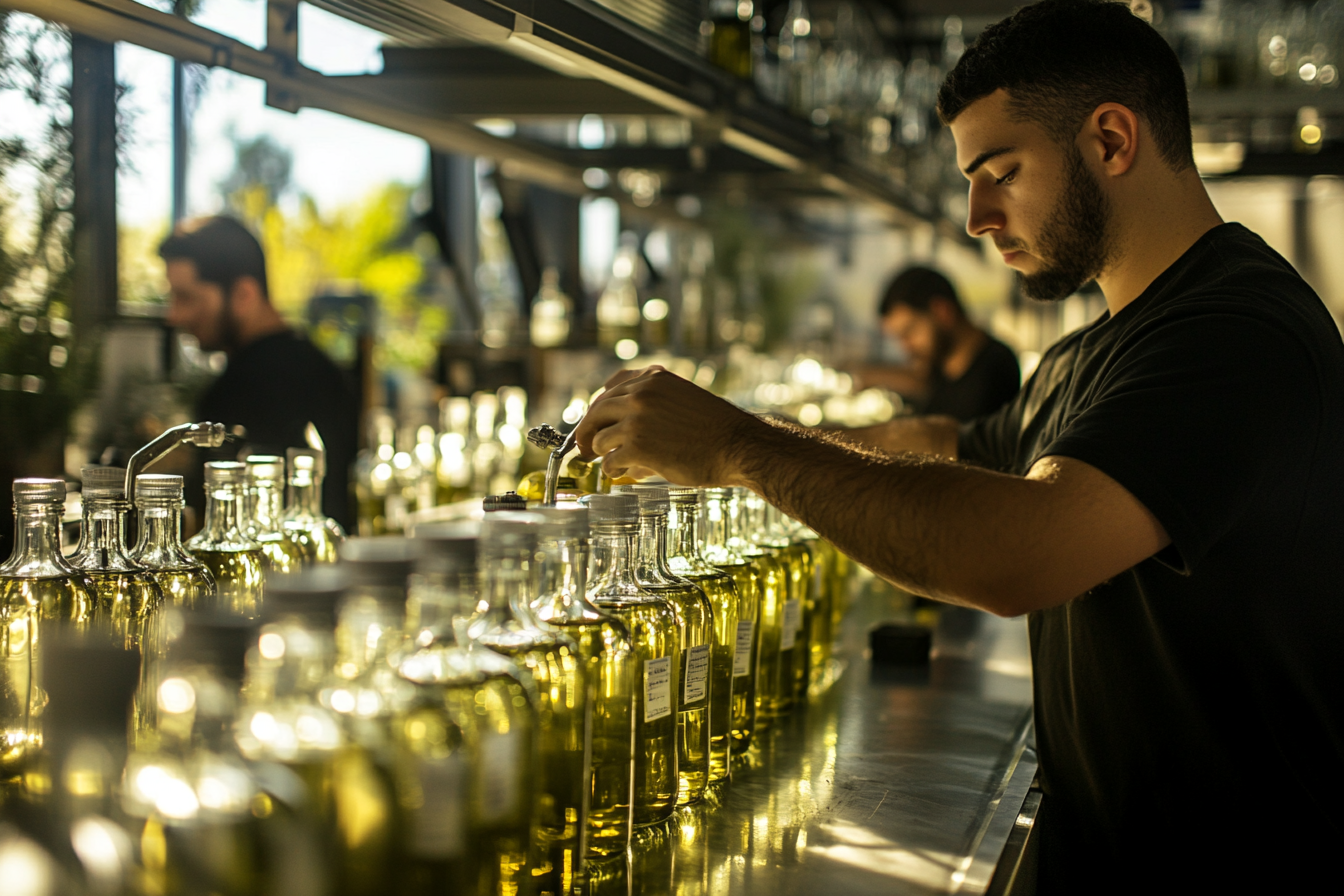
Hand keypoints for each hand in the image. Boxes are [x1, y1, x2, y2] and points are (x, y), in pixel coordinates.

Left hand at [574, 366, 759, 484]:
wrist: (737, 446)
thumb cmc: (714, 428)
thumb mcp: (681, 398)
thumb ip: (650, 405)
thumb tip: (621, 425)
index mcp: (652, 378)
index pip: (609, 390)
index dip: (596, 410)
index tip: (592, 424)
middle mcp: (640, 394)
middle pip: (596, 412)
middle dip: (586, 433)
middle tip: (585, 449)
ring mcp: (636, 420)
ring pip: (599, 439)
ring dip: (604, 454)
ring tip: (616, 463)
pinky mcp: (637, 447)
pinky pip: (610, 461)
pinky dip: (614, 470)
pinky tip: (625, 473)